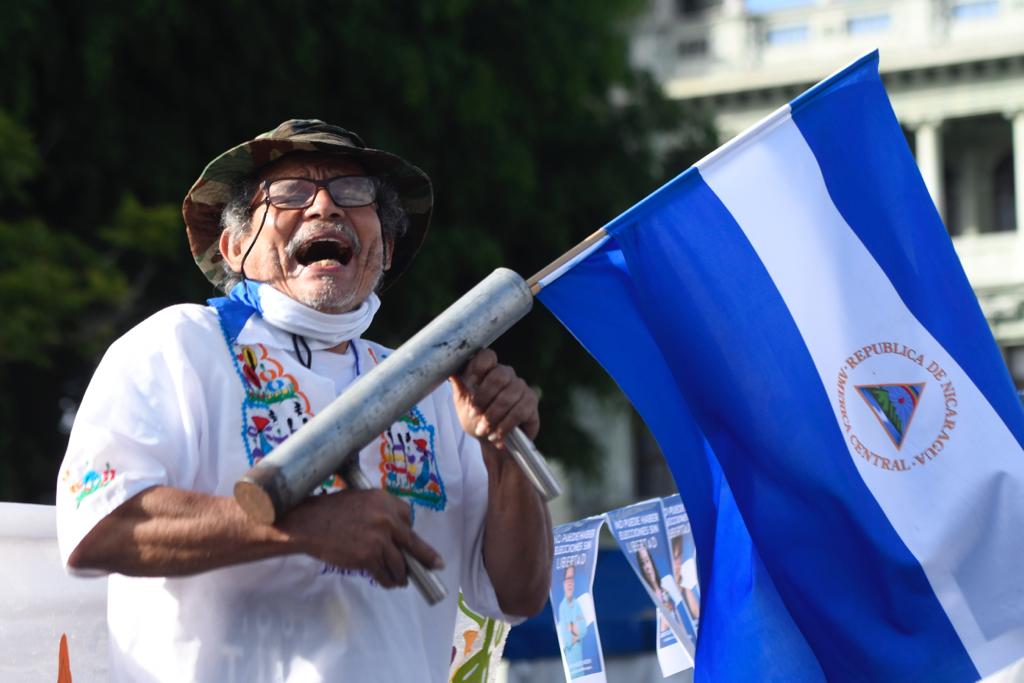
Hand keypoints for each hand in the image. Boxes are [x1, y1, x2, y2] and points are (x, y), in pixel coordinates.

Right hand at [279, 488, 442, 588]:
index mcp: (385, 500)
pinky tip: (389, 583)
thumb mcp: (360, 500)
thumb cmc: (330, 512)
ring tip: (401, 580)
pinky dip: (388, 581)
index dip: (407, 532)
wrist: (308, 523)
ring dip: (401, 575)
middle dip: (426, 558)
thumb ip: (380, 512)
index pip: (408, 518)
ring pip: (399, 563)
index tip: (412, 543)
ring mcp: (379, 539)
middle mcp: (387, 518)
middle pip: (413, 543)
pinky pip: (384, 574)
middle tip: (436, 566)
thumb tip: (395, 533)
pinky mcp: (368, 556)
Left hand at [451, 349, 539, 446]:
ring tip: (483, 429)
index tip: (468, 383)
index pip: (487, 356)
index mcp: (489, 370)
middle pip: (499, 376)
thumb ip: (459, 385)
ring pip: (509, 396)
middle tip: (474, 413)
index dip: (477, 367)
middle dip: (484, 397)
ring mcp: (522, 387)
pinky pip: (519, 411)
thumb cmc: (475, 418)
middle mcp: (507, 374)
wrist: (490, 440)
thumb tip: (450, 371)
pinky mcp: (531, 403)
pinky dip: (505, 425)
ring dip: (493, 416)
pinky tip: (496, 434)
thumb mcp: (462, 402)